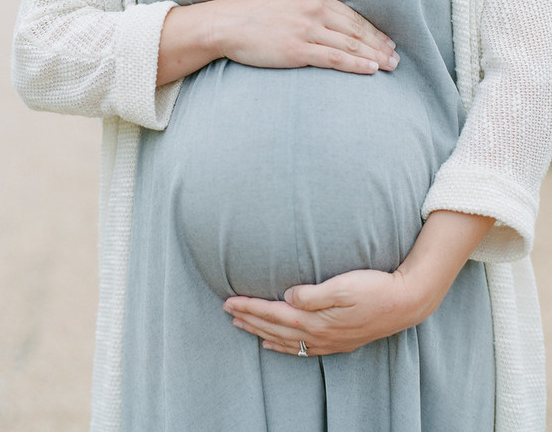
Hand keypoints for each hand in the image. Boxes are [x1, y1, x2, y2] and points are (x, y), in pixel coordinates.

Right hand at [210, 0, 397, 73]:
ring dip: (374, 56)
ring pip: (350, 45)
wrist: (227, 24)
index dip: (373, 30)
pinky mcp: (298, 49)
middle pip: (356, 30)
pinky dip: (356, 64)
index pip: (351, 16)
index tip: (386, 41)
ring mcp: (307, 30)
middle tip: (396, 57)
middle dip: (380, 44)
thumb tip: (324, 6)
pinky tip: (371, 70)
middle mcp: (315, 10)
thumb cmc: (252, 11)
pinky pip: (334, 58)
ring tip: (390, 66)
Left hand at [222, 211, 495, 355]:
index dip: (251, 307)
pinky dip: (284, 347)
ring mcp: (329, 340)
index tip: (230, 301)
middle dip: (250, 319)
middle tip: (227, 310)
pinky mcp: (339, 340)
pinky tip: (275, 345)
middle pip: (275, 327)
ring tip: (242, 326)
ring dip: (261, 331)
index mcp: (316, 318)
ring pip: (286, 339)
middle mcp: (319, 334)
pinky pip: (303, 349)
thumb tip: (287, 296)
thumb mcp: (342, 285)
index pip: (274, 313)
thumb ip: (312, 294)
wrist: (406, 302)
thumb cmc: (375, 288)